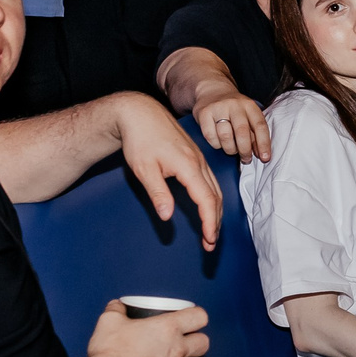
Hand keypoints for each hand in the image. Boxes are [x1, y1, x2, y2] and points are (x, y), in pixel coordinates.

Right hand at [88, 301, 207, 356]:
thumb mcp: (108, 323)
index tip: (190, 319)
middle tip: (186, 342)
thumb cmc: (110, 355)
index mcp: (167, 329)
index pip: (198, 317)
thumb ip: (116, 311)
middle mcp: (177, 351)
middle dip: (197, 341)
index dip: (196, 316)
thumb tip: (117, 306)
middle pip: (203, 343)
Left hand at [112, 94, 222, 249]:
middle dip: (215, 222)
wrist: (140, 113)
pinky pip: (211, 181)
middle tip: (210, 243)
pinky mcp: (195, 156)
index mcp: (188, 166)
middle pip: (216, 197)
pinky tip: (207, 206)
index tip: (209, 240)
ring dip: (215, 211)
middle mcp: (198, 163)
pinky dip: (212, 198)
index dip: (210, 222)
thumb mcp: (144, 169)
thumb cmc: (139, 140)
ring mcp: (199, 158)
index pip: (206, 200)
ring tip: (210, 230)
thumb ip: (158, 193)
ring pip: (216, 189)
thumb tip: (167, 216)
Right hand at [192, 88, 270, 161]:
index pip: (260, 126)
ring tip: (232, 150)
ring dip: (230, 149)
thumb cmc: (234, 109)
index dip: (264, 144)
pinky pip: (210, 136)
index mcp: (249, 105)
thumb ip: (255, 133)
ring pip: (225, 136)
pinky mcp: (204, 113)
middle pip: (242, 132)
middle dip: (245, 150)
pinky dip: (216, 144)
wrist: (212, 90)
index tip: (265, 158)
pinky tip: (219, 143)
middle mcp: (235, 105)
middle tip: (246, 159)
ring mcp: (218, 108)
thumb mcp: (248, 115)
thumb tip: (261, 155)